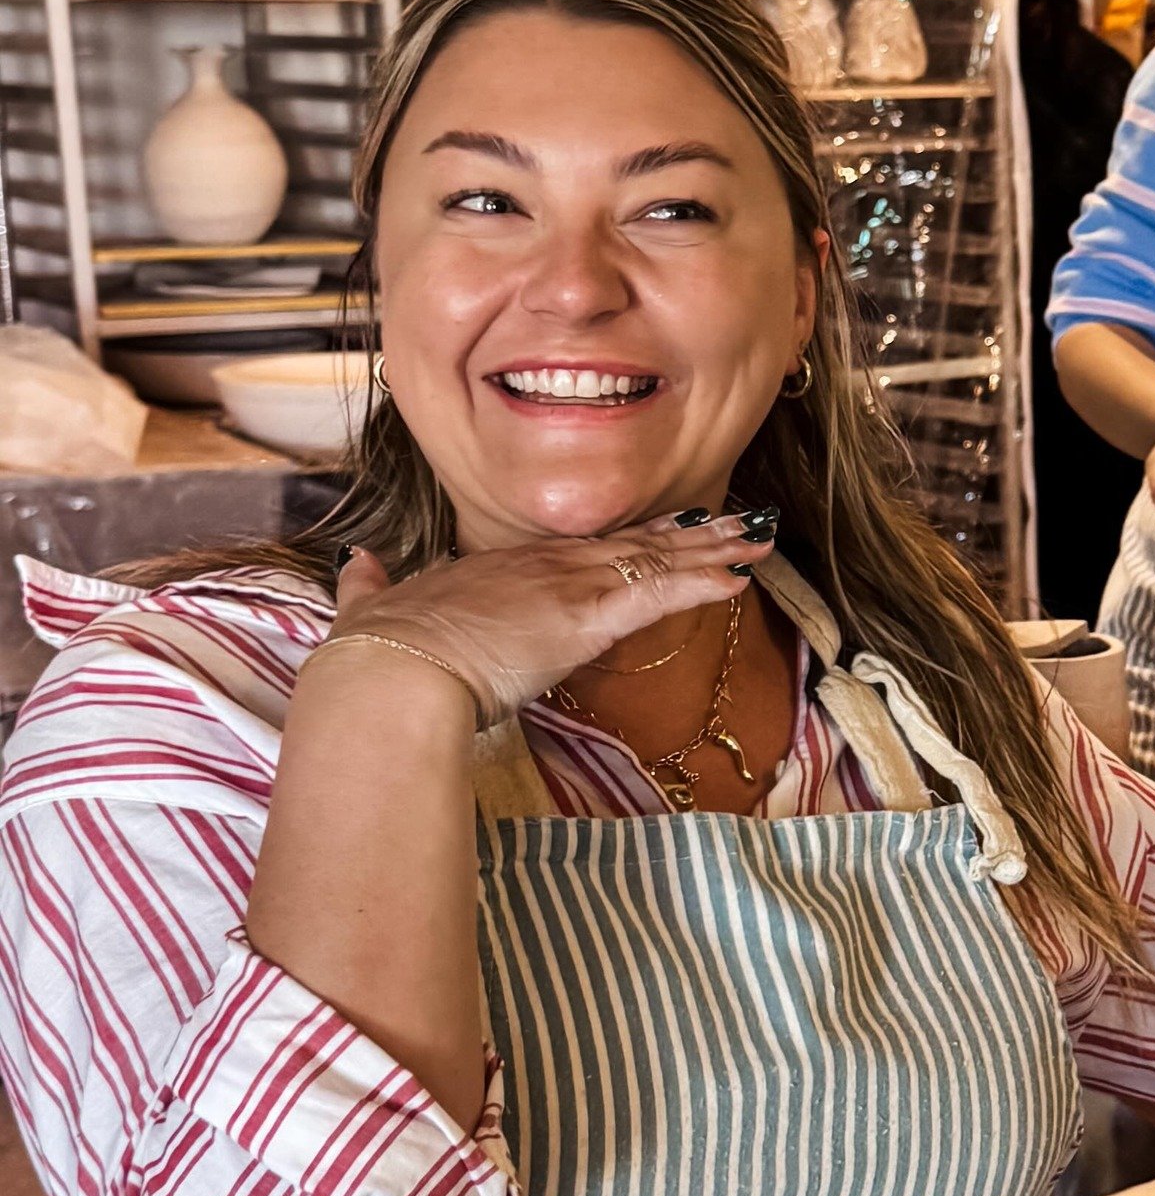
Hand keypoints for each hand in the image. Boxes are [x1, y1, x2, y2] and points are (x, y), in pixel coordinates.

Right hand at [315, 517, 771, 730]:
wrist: (390, 672)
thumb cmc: (381, 652)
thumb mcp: (372, 611)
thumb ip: (369, 587)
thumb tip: (357, 564)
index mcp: (496, 567)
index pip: (578, 548)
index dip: (623, 539)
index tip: (658, 529)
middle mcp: (538, 565)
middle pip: (628, 543)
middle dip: (684, 534)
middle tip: (734, 524)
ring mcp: (565, 586)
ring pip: (653, 560)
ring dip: (710, 552)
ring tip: (756, 542)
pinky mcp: (585, 618)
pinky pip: (658, 595)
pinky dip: (701, 584)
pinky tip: (737, 577)